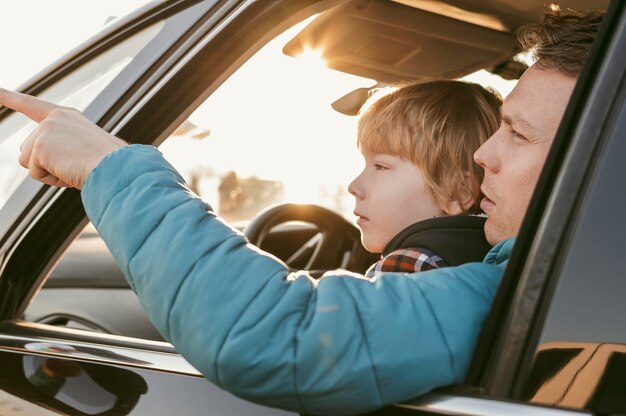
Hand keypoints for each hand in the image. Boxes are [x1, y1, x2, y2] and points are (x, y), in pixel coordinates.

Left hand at [0, 88, 127, 188]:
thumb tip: (48, 162)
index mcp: (67, 116)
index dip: (10, 97)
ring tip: (75, 167)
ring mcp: (46, 130)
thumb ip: (63, 149)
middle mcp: (55, 118)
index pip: (32, 106)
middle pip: (28, 149)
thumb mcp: (86, 150)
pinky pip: (35, 173)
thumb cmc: (109, 165)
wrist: (117, 168)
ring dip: (49, 172)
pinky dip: (52, 179)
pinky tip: (70, 171)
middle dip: (45, 164)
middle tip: (76, 164)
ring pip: (28, 163)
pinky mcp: (41, 146)